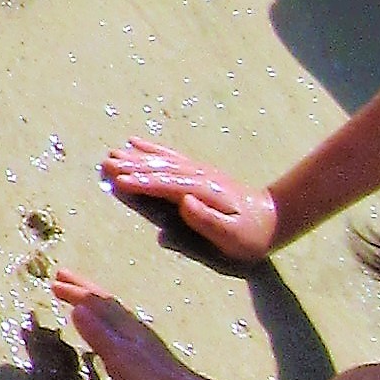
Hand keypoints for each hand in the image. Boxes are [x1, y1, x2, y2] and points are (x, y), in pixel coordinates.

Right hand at [97, 133, 278, 261]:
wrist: (273, 218)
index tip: (119, 181)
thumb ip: (209, 221)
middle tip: (105, 163)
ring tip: (111, 153)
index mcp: (206, 192)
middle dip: (133, 166)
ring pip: (164, 161)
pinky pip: (170, 157)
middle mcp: (200, 176)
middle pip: (162, 169)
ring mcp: (198, 171)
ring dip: (137, 157)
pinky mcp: (197, 172)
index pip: (169, 186)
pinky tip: (135, 143)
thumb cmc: (251, 235)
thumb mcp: (234, 236)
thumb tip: (184, 203)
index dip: (144, 183)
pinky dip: (152, 149)